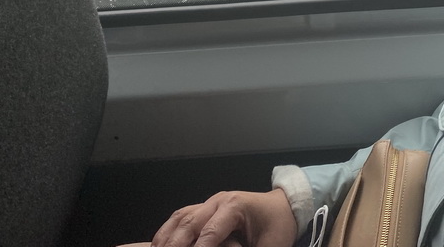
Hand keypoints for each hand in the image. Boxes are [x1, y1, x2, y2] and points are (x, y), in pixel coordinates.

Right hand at [150, 188, 297, 246]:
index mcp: (235, 206)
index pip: (209, 232)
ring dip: (166, 237)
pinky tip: (159, 244)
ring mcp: (210, 202)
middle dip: (174, 244)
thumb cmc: (278, 226)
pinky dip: (168, 231)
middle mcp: (219, 201)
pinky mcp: (206, 208)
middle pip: (189, 222)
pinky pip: (182, 217)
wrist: (283, 206)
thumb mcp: (271, 245)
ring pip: (181, 218)